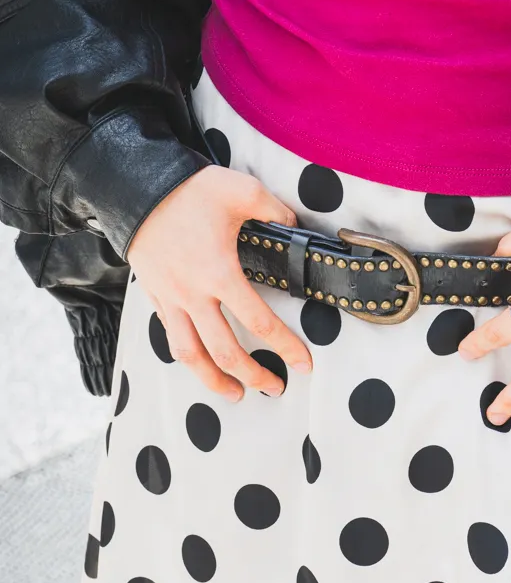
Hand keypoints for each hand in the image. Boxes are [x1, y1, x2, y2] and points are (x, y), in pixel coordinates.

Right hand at [126, 166, 312, 398]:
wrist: (135, 188)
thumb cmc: (189, 190)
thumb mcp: (241, 190)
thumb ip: (275, 211)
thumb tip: (295, 228)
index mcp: (219, 273)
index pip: (260, 323)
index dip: (286, 347)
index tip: (303, 364)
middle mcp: (193, 295)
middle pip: (225, 352)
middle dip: (254, 375)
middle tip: (275, 387)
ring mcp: (170, 300)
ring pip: (190, 356)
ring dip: (213, 381)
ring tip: (235, 394)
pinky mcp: (154, 297)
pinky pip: (170, 337)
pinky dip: (188, 356)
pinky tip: (203, 363)